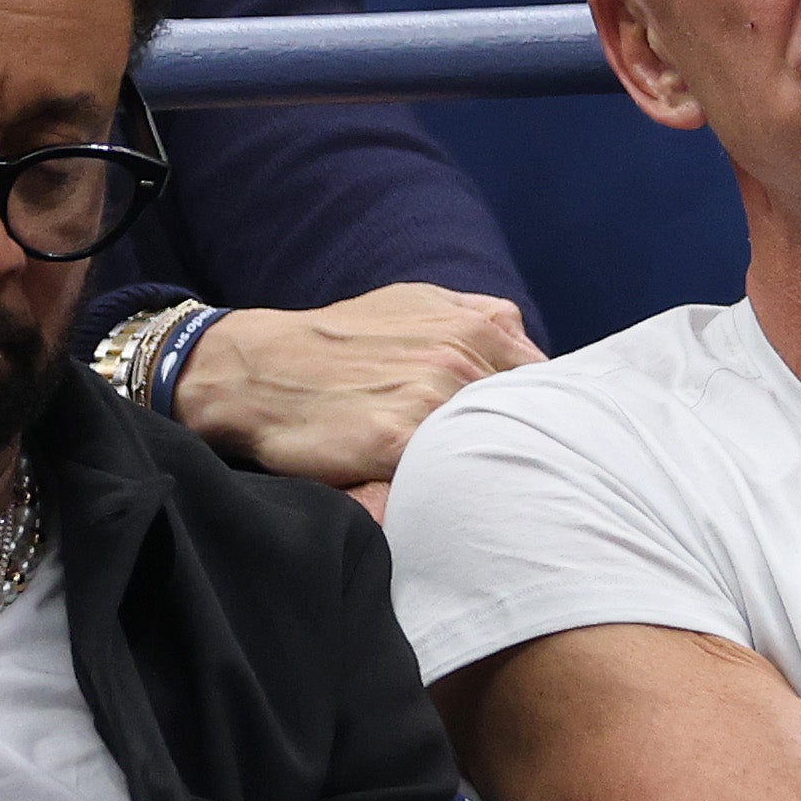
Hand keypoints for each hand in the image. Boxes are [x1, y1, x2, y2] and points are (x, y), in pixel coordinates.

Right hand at [170, 284, 541, 486]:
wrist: (254, 371)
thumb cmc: (336, 340)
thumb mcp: (412, 302)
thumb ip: (478, 318)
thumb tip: (531, 348)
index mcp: (473, 326)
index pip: (546, 381)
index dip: (543, 413)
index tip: (536, 436)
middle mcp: (459, 360)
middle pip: (529, 419)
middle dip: (524, 444)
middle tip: (517, 470)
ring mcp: (430, 401)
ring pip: (494, 449)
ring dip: (493, 471)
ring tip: (481, 489)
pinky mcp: (397, 443)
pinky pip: (447, 476)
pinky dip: (453, 490)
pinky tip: (445, 498)